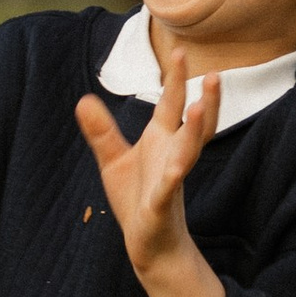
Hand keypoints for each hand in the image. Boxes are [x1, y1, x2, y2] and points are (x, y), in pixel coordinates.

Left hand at [73, 48, 227, 296]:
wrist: (148, 245)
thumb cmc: (136, 200)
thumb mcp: (113, 161)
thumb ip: (101, 132)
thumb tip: (82, 99)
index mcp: (161, 141)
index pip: (172, 104)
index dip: (176, 80)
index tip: (180, 51)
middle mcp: (172, 156)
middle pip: (194, 124)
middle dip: (203, 101)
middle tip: (212, 74)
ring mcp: (170, 180)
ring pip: (189, 153)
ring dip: (195, 132)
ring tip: (200, 109)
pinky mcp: (160, 206)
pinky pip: (168, 190)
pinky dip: (171, 179)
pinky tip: (173, 170)